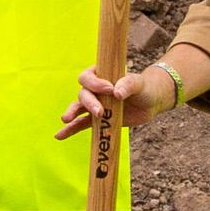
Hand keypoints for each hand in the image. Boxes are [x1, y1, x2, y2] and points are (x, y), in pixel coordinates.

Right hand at [60, 63, 175, 138]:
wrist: (150, 102)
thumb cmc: (144, 88)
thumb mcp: (139, 84)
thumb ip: (129, 84)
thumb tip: (117, 92)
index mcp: (101, 75)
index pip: (88, 77)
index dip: (95, 83)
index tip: (110, 89)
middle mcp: (95, 89)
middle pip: (83, 94)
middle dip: (89, 103)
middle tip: (100, 112)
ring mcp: (95, 105)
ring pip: (79, 108)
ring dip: (72, 113)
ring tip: (66, 119)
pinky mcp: (97, 120)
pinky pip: (81, 124)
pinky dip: (70, 130)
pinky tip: (59, 136)